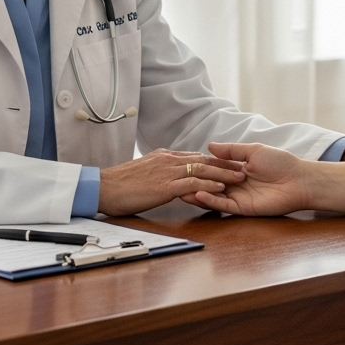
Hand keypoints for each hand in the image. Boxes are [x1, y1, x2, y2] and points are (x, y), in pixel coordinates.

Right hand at [97, 149, 246, 216]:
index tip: (230, 163)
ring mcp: (167, 171)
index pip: (194, 155)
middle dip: (225, 163)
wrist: (102, 188)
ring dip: (223, 172)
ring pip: (202, 168)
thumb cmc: (119, 184)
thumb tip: (169, 176)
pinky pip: (192, 182)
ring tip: (240, 176)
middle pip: (203, 159)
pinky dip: (208, 183)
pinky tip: (221, 187)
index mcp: (163, 156)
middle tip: (243, 166)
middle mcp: (168, 160)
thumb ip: (158, 171)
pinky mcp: (165, 186)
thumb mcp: (142, 172)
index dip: (214, 160)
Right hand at [187, 143, 312, 216]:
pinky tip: (198, 194)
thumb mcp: (253, 151)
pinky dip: (210, 200)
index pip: (214, 170)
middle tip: (176, 179)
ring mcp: (238, 197)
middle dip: (194, 182)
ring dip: (197, 193)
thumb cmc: (280, 163)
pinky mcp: (242, 209)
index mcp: (237, 170)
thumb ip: (232, 150)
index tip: (184, 164)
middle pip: (210, 185)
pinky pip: (223, 205)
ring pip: (213, 196)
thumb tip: (210, 145)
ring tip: (181, 188)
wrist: (298, 180)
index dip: (200, 168)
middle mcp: (235, 185)